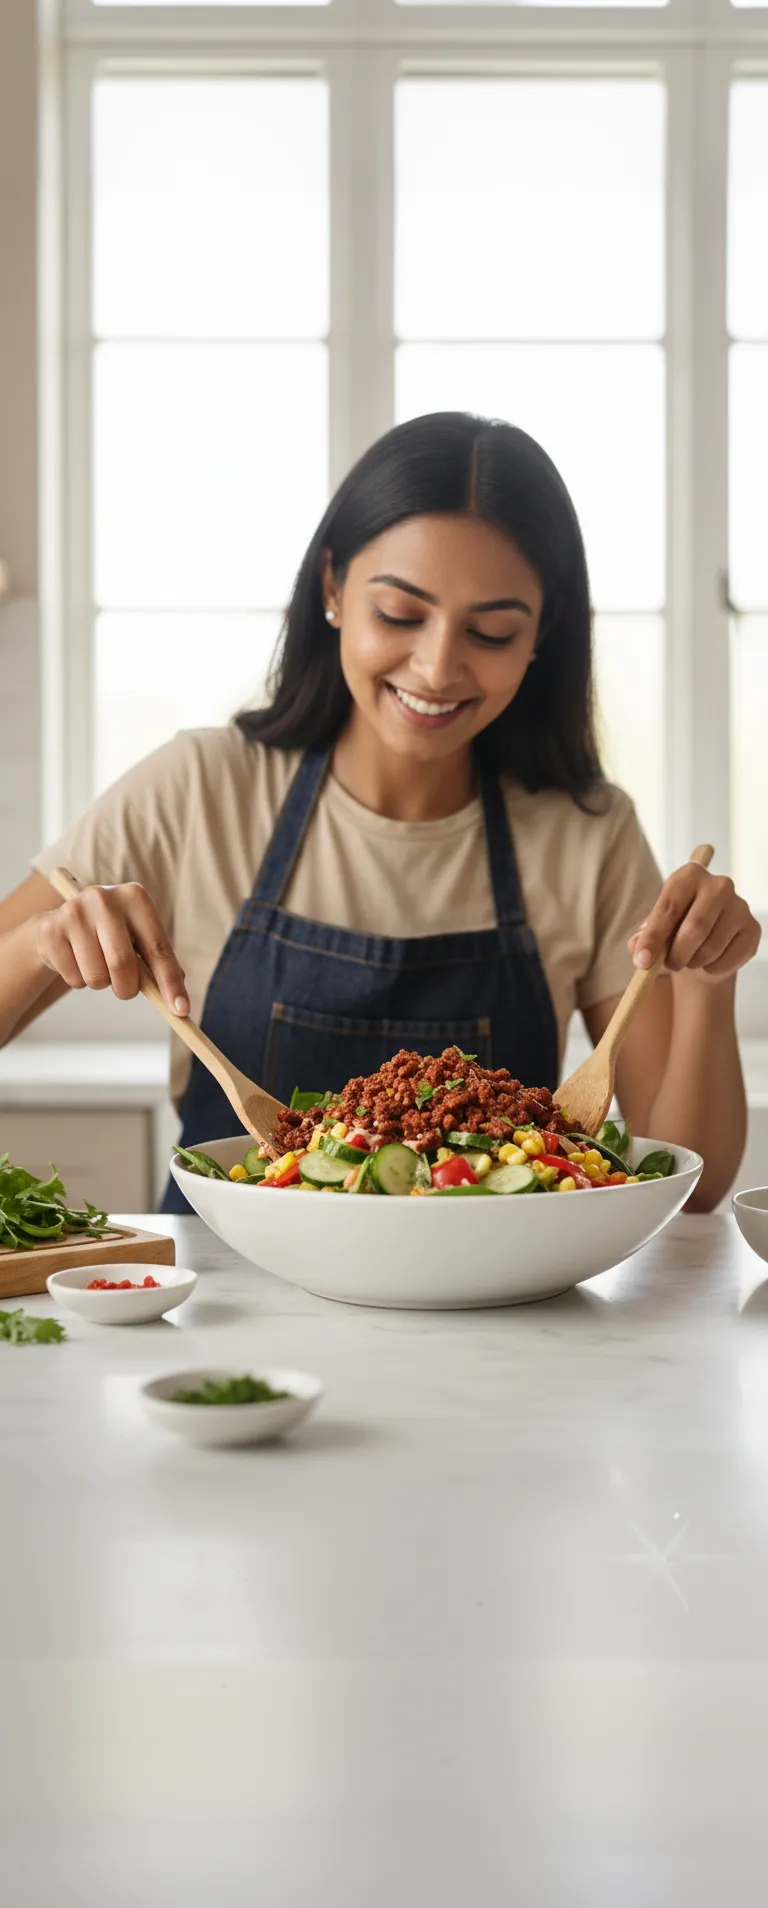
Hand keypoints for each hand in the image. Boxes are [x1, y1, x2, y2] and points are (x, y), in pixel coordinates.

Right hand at [36, 882, 189, 1012]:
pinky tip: (75, 960)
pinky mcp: (51, 930)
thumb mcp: (139, 939)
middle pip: (122, 964)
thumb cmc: (111, 935)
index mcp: (134, 897)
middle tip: (125, 991)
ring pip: (96, 977)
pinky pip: (73, 979)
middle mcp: (104, 898)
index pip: (157, 947)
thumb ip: (159, 965)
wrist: (62, 924)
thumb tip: (178, 1003)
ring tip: (96, 965)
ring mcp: (74, 912)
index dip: (170, 982)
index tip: (181, 1011)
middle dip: (127, 989)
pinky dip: (78, 980)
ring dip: (101, 984)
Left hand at [628, 863, 760, 982]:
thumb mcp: (653, 931)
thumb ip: (641, 940)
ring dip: (694, 963)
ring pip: (711, 948)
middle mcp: (718, 885)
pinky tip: (709, 961)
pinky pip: (728, 960)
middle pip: (695, 928)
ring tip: (689, 959)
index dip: (654, 937)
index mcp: (689, 876)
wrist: (705, 941)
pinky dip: (712, 970)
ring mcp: (740, 906)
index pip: (669, 907)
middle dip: (676, 955)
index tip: (642, 960)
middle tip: (669, 965)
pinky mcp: (752, 929)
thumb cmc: (674, 930)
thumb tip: (639, 950)